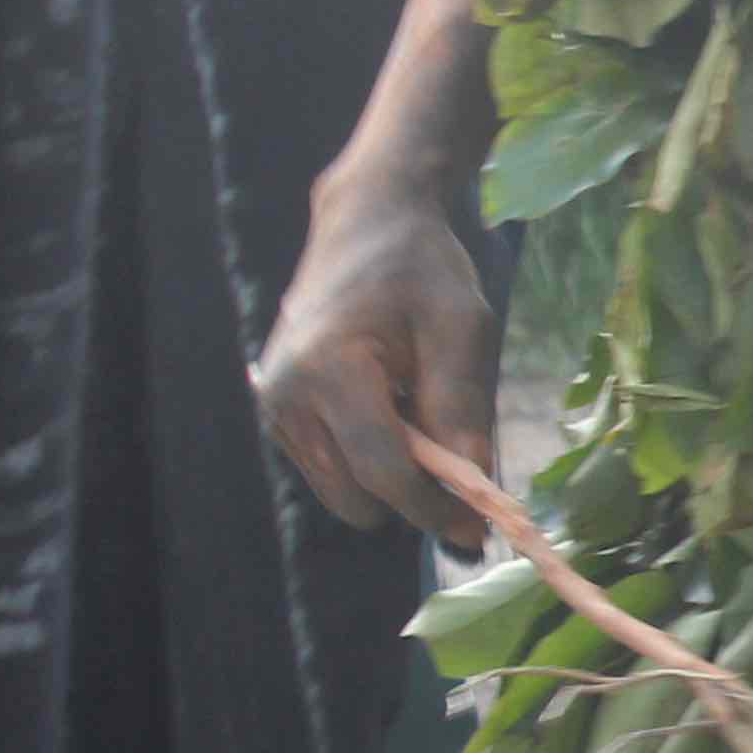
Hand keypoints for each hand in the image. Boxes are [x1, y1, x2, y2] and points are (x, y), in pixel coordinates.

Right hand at [257, 159, 507, 545]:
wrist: (366, 223)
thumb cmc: (422, 270)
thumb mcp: (461, 330)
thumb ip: (462, 408)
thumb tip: (475, 488)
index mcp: (329, 370)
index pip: (381, 470)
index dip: (432, 507)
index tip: (478, 530)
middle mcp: (285, 394)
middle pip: (355, 492)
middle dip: (411, 498)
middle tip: (463, 475)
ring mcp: (274, 404)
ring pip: (338, 489)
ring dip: (388, 481)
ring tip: (427, 428)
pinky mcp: (277, 410)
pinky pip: (328, 466)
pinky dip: (366, 461)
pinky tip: (394, 416)